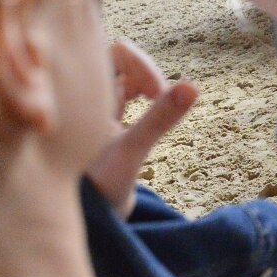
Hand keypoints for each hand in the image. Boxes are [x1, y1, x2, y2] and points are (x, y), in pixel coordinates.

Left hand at [85, 40, 197, 217]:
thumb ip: (160, 119)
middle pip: (123, 61)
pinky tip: (155, 112)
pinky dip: (147, 98)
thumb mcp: (132, 151)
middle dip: (148, 74)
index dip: (140, 62)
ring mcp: (99, 109)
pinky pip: (130, 95)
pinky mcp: (110, 124)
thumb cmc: (98, 188)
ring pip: (128, 78)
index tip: (156, 92)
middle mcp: (88, 97)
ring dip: (149, 87)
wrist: (90, 223)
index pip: (115, 53)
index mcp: (82, 94)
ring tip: (159, 105)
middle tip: (159, 96)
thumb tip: (194, 87)